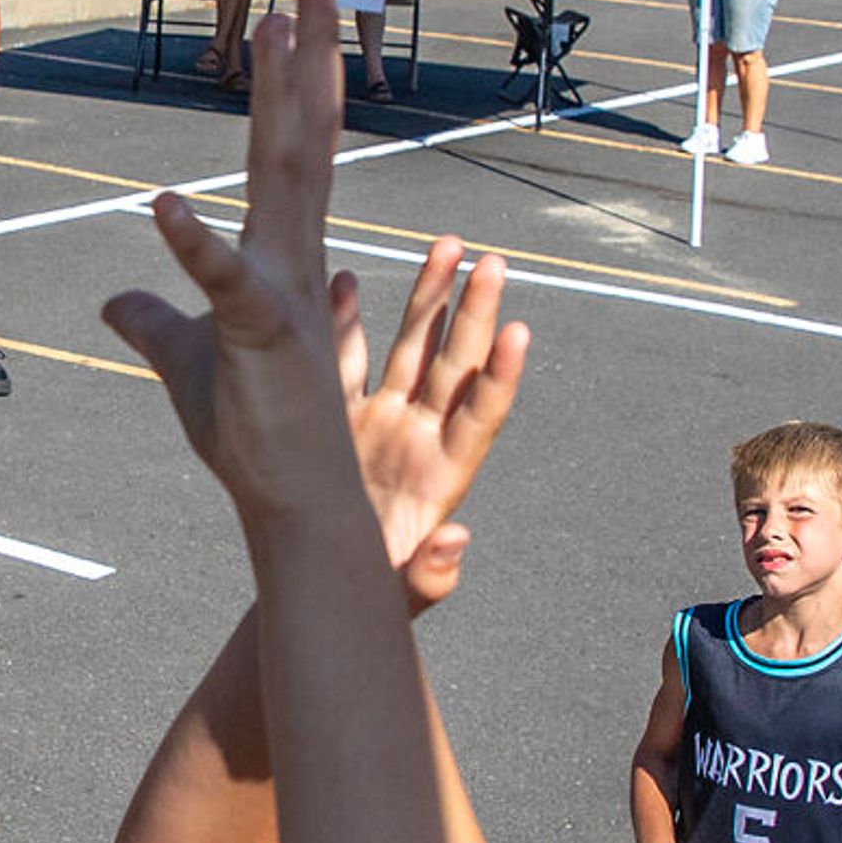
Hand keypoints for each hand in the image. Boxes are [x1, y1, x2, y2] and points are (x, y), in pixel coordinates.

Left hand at [101, 0, 376, 525]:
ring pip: (285, 178)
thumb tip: (113, 298)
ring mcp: (284, 291)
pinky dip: (194, 246)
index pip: (288, 152)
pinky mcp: (261, 337)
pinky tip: (162, 205)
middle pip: (302, 138)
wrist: (296, 502)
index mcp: (282, 257)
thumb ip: (153, 321)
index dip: (289, 82)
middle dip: (309, 56)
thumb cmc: (253, 435)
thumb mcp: (186, 362)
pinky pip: (226, 283)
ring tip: (280, 28)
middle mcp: (295, 258)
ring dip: (282, 101)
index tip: (288, 17)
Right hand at [334, 234, 525, 611]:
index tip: (520, 332)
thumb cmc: (373, 596)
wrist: (321, 585)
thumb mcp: (402, 594)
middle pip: (455, 364)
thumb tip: (458, 543)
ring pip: (412, 347)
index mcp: (445, 475)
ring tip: (447, 246)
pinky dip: (347, 319)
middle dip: (475, 312)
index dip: (501, 377)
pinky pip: (346, 360)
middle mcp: (420, 436)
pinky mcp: (338, 419)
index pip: (482, 416)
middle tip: (493, 260)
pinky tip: (344, 277)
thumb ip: (430, 576)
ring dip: (430, 297)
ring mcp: (382, 421)